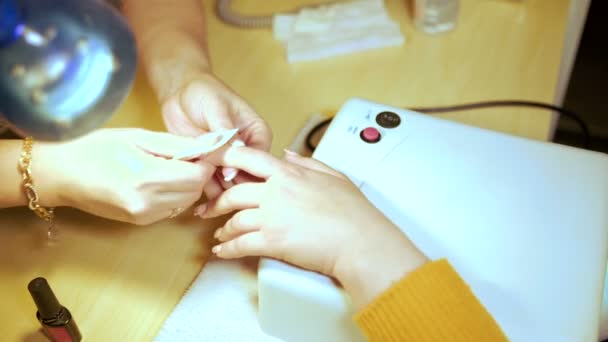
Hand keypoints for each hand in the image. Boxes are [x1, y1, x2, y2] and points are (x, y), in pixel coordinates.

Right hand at [36, 128, 214, 224]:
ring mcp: (143, 216)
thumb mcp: (135, 137)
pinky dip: (174, 195)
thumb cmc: (92, 148)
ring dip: (187, 186)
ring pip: (186, 202)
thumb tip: (203, 148)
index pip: (198, 177)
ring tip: (169, 168)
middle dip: (197, 174)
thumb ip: (173, 145)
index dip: (204, 163)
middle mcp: (148, 203)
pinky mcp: (139, 223)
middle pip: (195, 192)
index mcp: (147, 178)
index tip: (200, 152)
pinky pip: (171, 209)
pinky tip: (158, 181)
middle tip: (185, 157)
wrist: (58, 174)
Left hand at [160, 71, 271, 198]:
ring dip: (219, 192)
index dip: (248, 173)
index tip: (228, 177)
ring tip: (205, 196)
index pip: (260, 161)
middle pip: (247, 177)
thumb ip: (225, 137)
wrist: (178, 91)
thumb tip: (233, 168)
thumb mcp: (217, 109)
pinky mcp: (211, 167)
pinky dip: (205, 190)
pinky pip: (212, 185)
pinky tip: (198, 196)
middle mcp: (247, 151)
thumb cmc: (204, 92)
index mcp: (258, 134)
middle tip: (213, 189)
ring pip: (230, 186)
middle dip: (232, 186)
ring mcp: (228, 161)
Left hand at [201, 147, 427, 308]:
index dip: (228, 160)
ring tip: (220, 235)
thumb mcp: (333, 175)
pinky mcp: (272, 241)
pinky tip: (222, 252)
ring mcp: (272, 217)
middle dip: (217, 202)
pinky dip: (227, 250)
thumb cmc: (353, 212)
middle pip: (233, 192)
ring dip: (223, 229)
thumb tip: (287, 154)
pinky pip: (240, 244)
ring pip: (234, 220)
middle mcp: (275, 192)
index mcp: (289, 174)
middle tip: (210, 208)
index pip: (249, 159)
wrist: (360, 241)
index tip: (218, 167)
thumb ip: (307, 162)